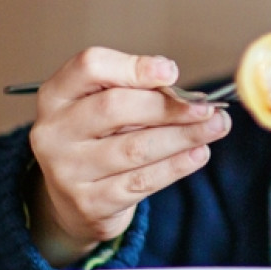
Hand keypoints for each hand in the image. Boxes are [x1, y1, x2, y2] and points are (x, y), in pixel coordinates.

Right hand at [26, 47, 230, 265]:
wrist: (74, 200)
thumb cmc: (99, 139)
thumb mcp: (104, 106)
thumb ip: (136, 91)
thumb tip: (178, 84)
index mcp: (56, 95)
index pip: (90, 67)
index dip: (133, 67)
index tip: (172, 72)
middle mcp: (54, 131)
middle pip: (115, 108)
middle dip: (169, 106)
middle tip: (207, 107)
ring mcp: (67, 170)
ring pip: (134, 148)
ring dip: (183, 136)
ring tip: (216, 127)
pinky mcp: (88, 203)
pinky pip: (141, 182)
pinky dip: (176, 166)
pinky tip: (198, 154)